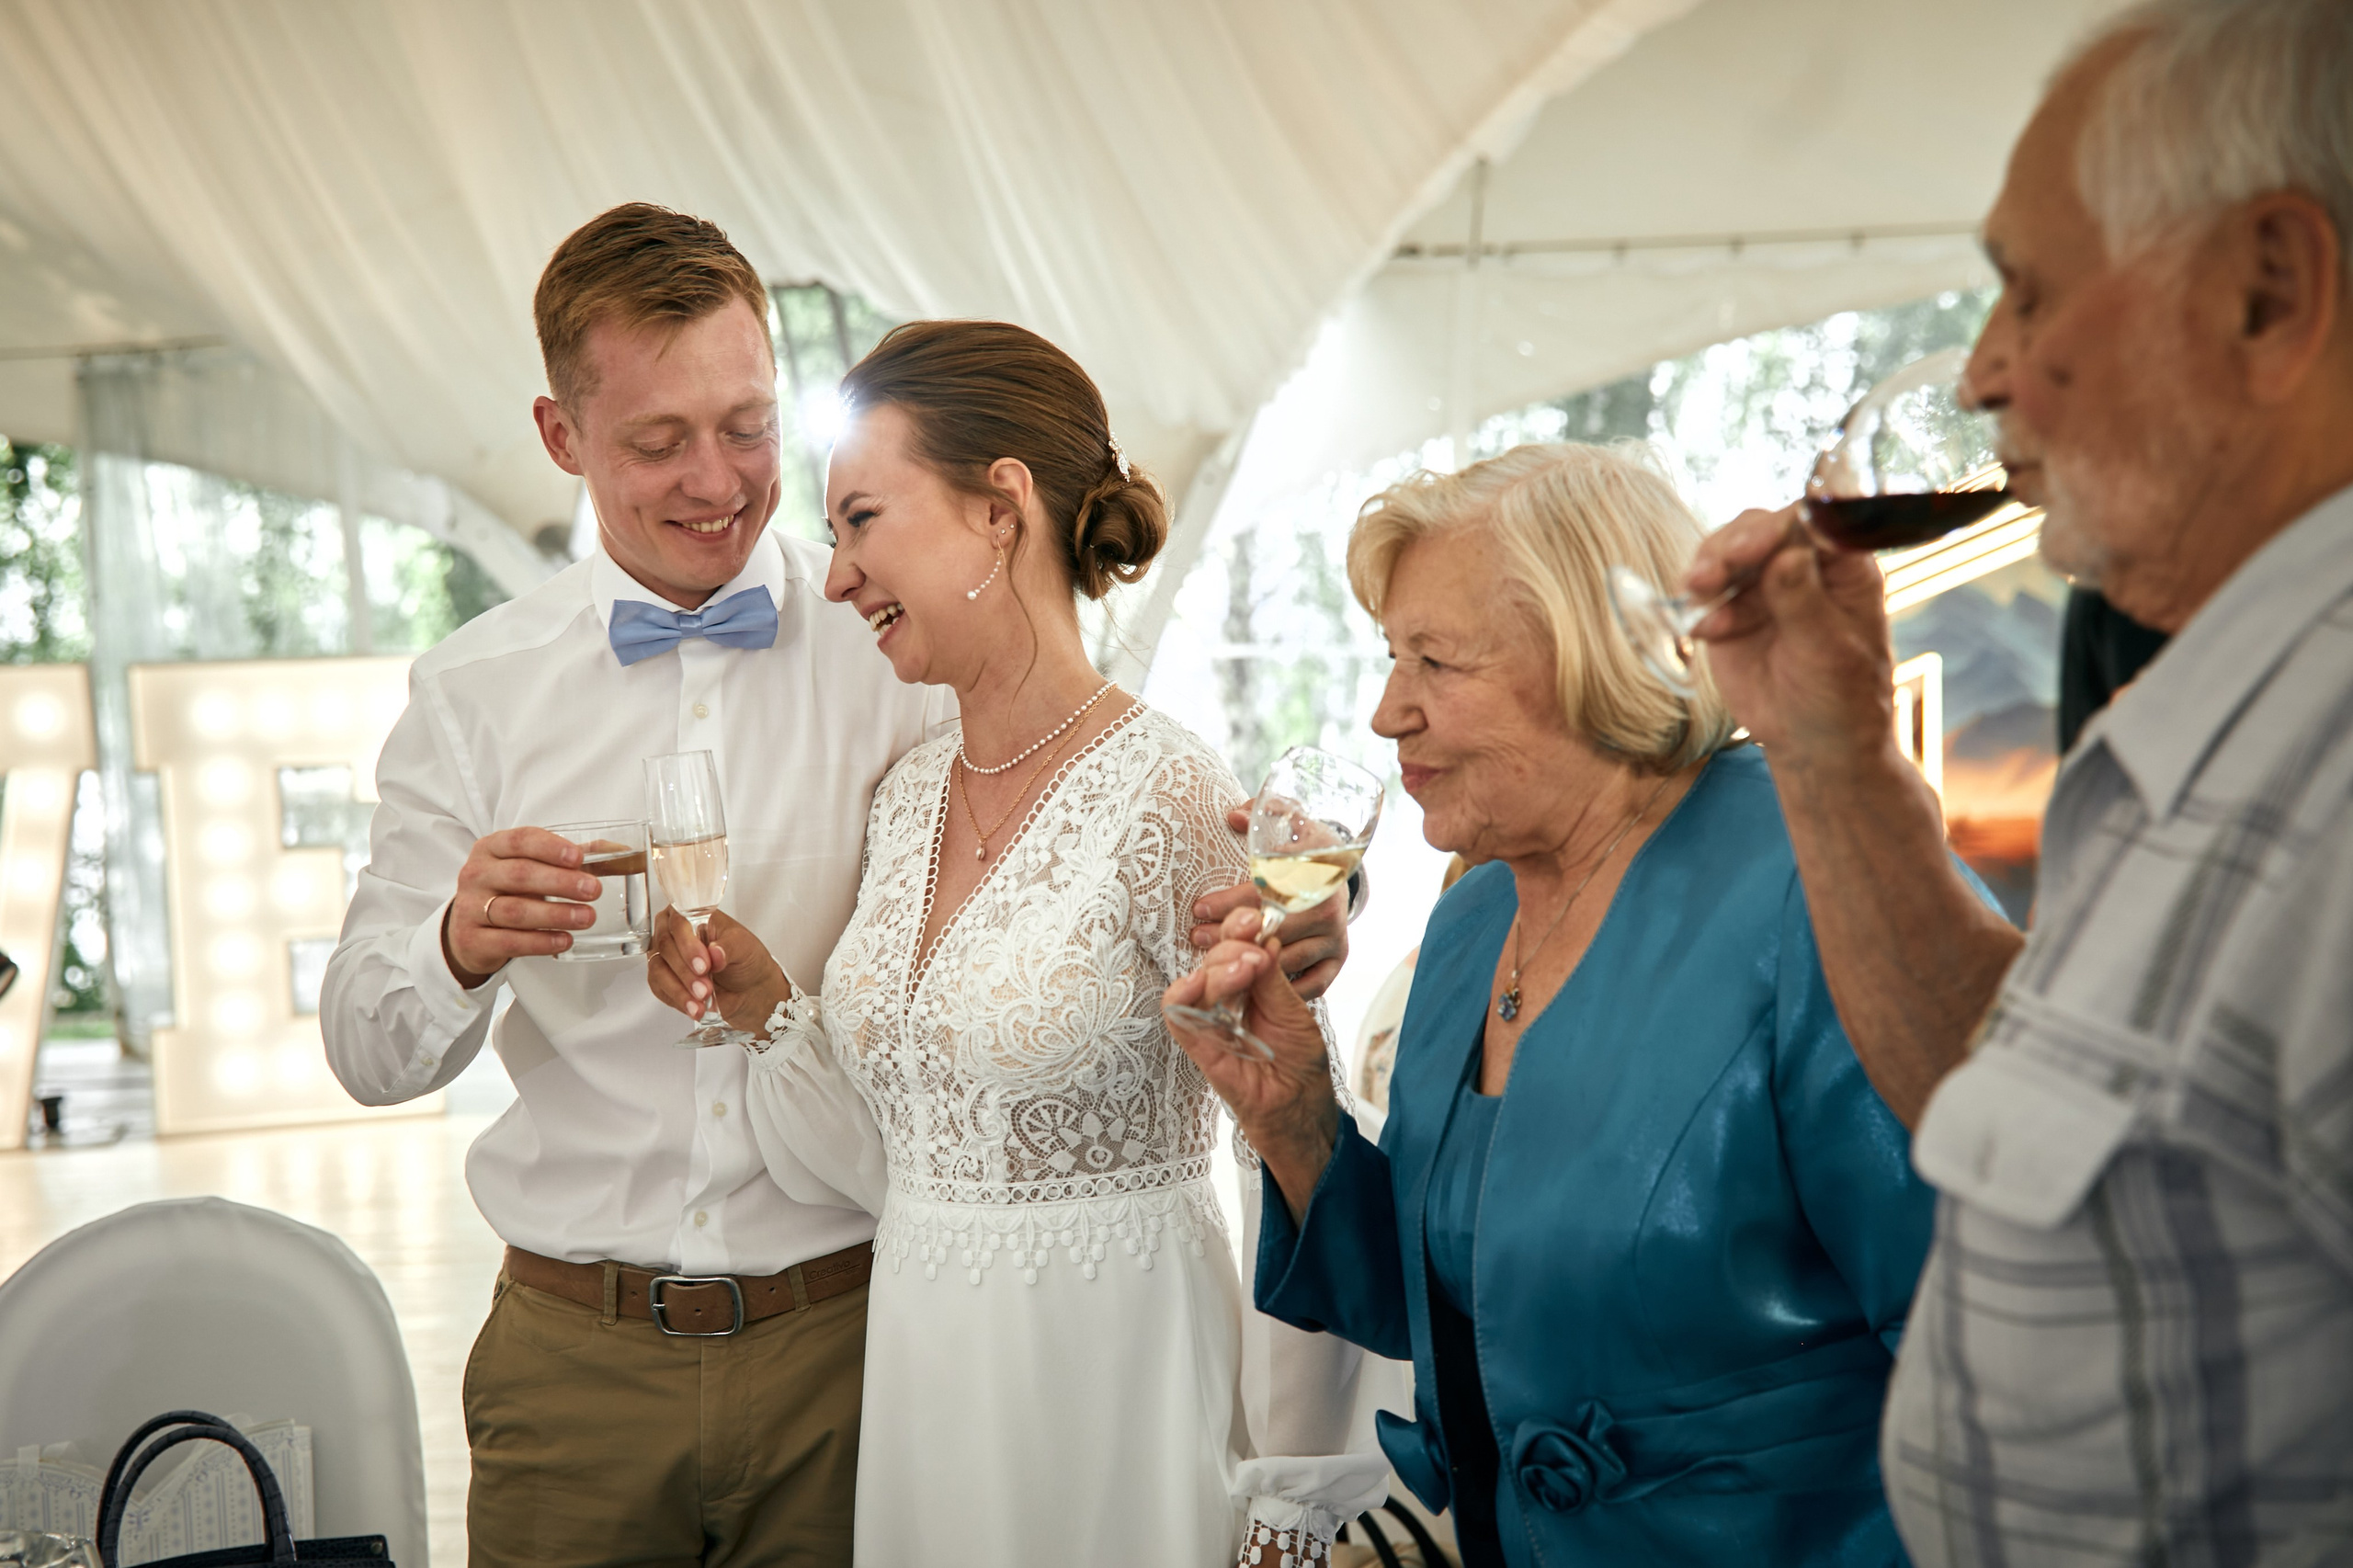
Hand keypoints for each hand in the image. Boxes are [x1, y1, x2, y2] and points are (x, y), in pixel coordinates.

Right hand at [442, 827, 602, 985]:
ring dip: (555, 914)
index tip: (578, 857)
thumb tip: (619, 852)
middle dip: (560, 882)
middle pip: (520, 875)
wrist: (468, 929)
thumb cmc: (508, 890)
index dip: (550, 848)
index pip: (519, 840)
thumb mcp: (531, 867)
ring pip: (515, 910)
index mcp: (491, 848)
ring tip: (587, 918)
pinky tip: (564, 940)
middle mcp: (476, 874)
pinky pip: (509, 941)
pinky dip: (540, 942)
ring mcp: (470, 907)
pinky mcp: (472, 939)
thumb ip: (571, 858)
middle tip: (593, 890)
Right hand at [647, 907, 791, 1033]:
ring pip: (658, 969)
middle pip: (664, 946)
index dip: (687, 944)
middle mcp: (676, 934)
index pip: (678, 921)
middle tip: (705, 986)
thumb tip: (715, 951)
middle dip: (685, 970)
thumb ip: (729, 947)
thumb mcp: (745, 947)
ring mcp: (667, 957)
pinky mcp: (665, 980)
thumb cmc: (747, 960)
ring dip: (679, 988)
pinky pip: (659, 988)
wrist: (752, 990)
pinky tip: (695, 1007)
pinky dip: (677, 1000)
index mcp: (694, 916)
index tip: (704, 965)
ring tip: (702, 1000)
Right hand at [1164, 908, 1341, 1220]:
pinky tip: (1208, 981)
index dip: (1239, 930)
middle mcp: (1223, 1003)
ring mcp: (1208, 1025)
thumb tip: (1263, 936)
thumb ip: (1274, 978)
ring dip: (1216, 966)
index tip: (1255, 916)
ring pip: (1193, 983)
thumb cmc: (1300, 1065)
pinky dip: (1185, 995)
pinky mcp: (1199, 1049)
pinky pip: (1178, 1017)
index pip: (1232, 948)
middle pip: (1210, 960)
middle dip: (1230, 942)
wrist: (1302, 1112)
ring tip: (1247, 964)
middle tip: (1254, 940)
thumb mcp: (1295, 1012)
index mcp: (1246, 989)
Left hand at [1190, 803, 1349, 999]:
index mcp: (1316, 869)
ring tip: (1214, 959)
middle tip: (1198, 937)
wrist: (1339, 870)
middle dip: (1229, 936)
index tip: (1199, 908)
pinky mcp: (1339, 958)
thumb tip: (1233, 816)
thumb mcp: (1288, 822)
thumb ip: (1261, 813)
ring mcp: (1335, 936)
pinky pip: (1311, 984)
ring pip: (1285, 959)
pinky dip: (1281, 988)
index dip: (1230, 902)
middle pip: (1272, 930)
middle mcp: (1328, 905)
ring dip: (1247, 963)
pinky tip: (1250, 983)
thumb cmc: (1304, 847)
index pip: (1267, 890)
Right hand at [1685, 504, 1896, 771]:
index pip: (1811, 522)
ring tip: (1697, 590)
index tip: (1753, 547)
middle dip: (1734, 545)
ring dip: (1708, 566)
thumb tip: (1785, 557)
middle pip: (1762, 529)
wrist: (1812, 742)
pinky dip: (1697, 602)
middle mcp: (1802, 565)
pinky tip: (1703, 629)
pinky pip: (1706, 590)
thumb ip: (1803, 603)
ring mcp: (1763, 585)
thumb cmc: (1841, 697)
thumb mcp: (1828, 652)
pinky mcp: (1731, 609)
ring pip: (1727, 551)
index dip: (1779, 526)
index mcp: (1842, 567)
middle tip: (1713, 573)